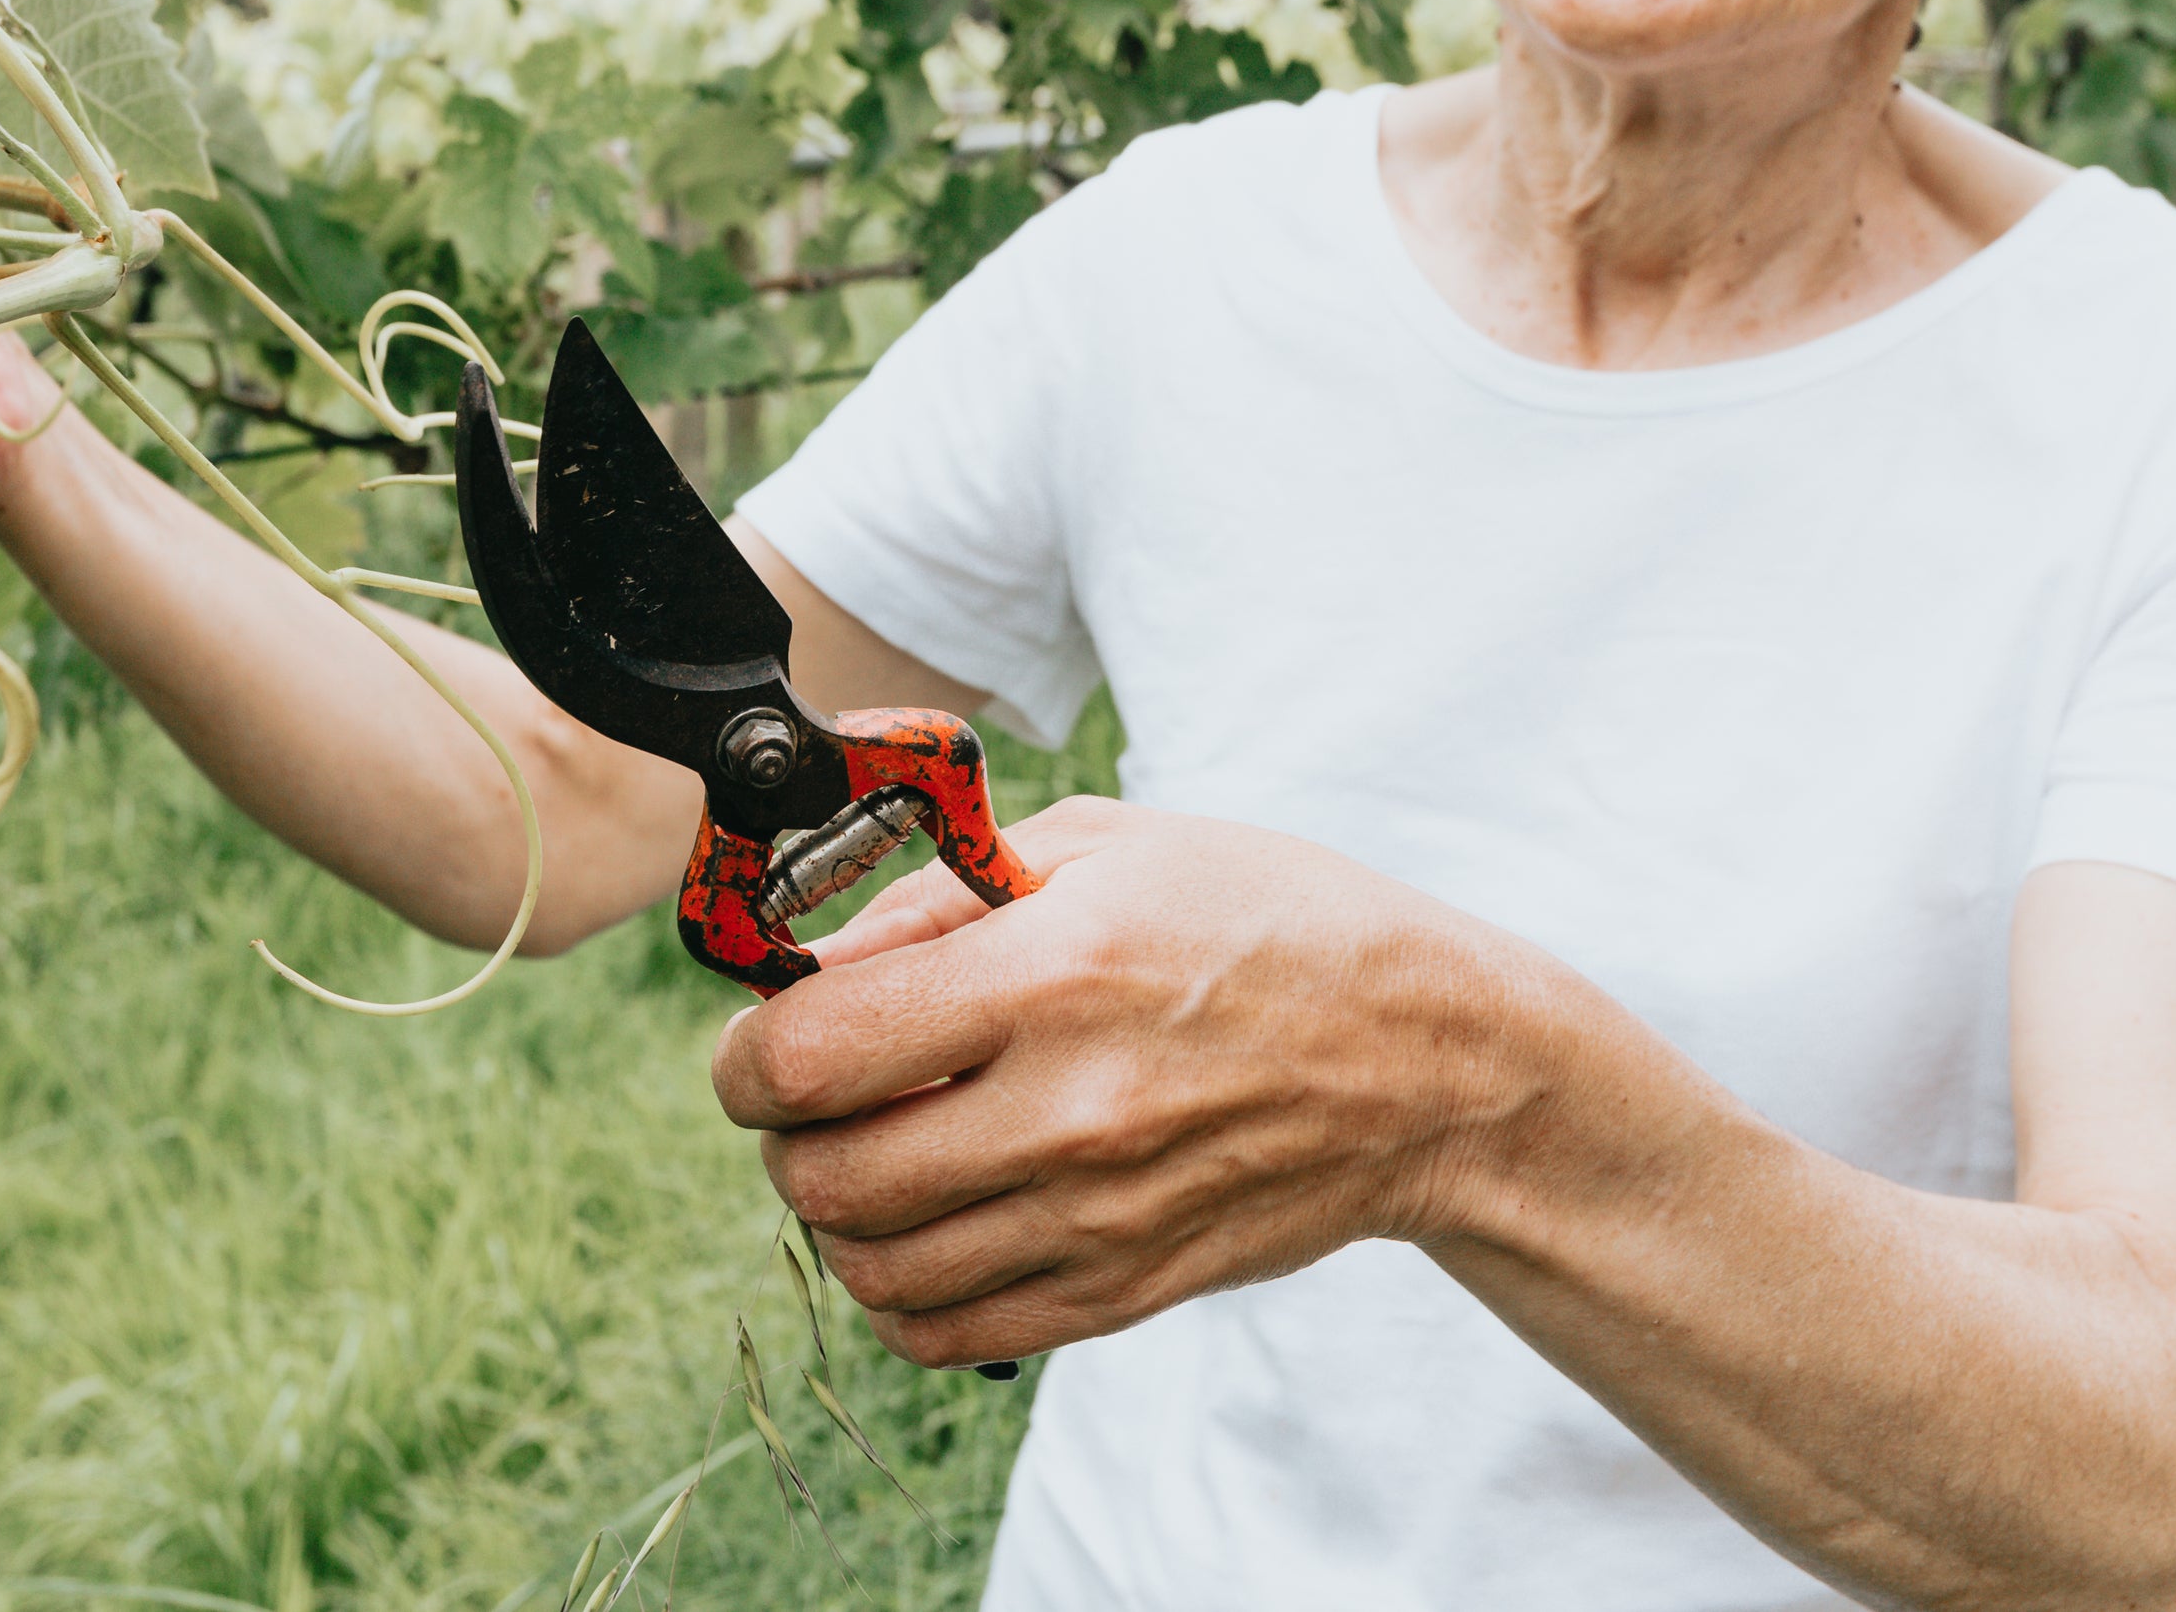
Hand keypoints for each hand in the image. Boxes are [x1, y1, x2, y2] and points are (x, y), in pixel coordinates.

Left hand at [712, 797, 1541, 1370]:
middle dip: (781, 1137)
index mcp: (1054, 970)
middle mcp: (1068, 1107)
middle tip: (809, 1097)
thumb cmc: (1266, 920)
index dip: (746, 1053)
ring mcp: (1098, 1214)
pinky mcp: (1125, 1289)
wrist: (1429, 1060)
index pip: (811, 1053)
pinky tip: (925, 1227)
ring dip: (834, 1216)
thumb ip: (940, 895)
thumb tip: (808, 964)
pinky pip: (945, 1332)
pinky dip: (897, 1293)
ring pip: (872, 1266)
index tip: (759, 1038)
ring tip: (871, 1154)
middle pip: (825, 1176)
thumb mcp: (1107, 844)